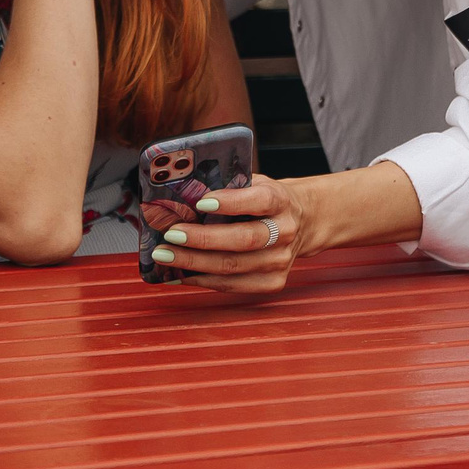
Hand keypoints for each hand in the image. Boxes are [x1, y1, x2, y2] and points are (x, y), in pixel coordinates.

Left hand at [148, 174, 308, 292]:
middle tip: (171, 235)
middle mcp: (284, 232)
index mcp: (280, 201)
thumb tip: (183, 195)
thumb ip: (227, 187)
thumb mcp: (254, 183)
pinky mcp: (272, 282)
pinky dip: (201, 279)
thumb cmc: (267, 202)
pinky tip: (179, 272)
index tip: (200, 203)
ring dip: (194, 262)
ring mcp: (280, 260)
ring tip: (165, 255)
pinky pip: (232, 285)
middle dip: (202, 239)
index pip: (259, 201)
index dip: (230, 203)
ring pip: (232, 266)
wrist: (302, 223)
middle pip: (243, 239)